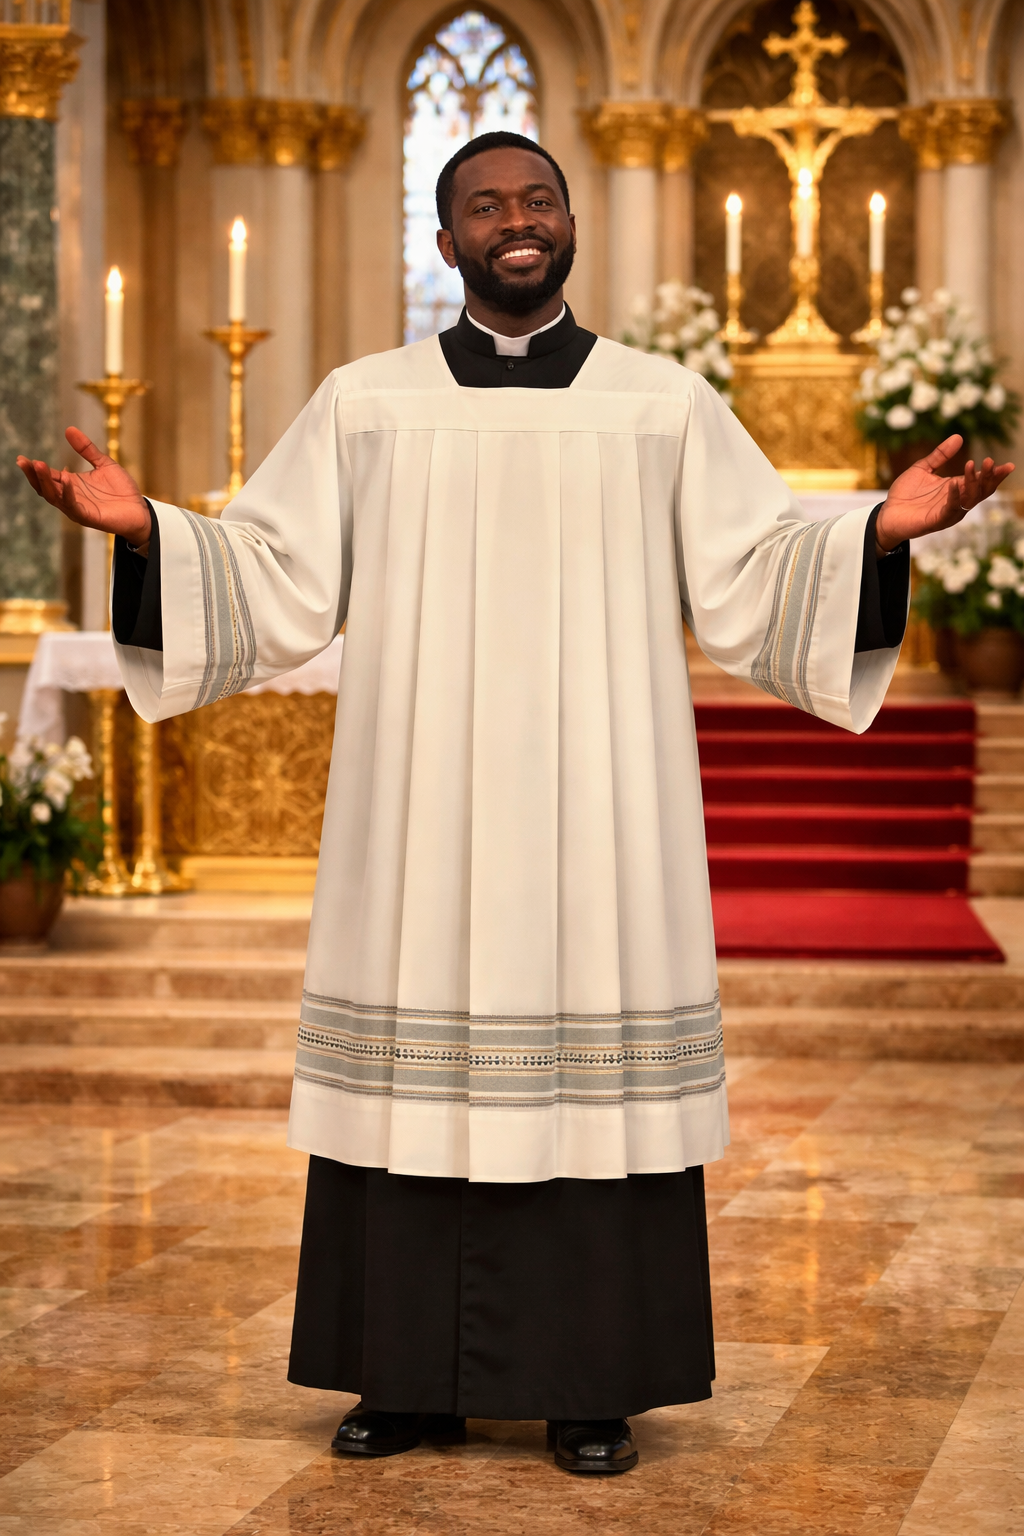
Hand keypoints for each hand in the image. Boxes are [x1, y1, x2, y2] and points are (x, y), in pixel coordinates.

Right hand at [16, 427, 150, 549]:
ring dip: (45, 482)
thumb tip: (69, 429)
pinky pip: (73, 506)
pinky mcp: (88, 517)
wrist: (140, 510)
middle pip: (45, 488)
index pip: (48, 476)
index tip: (22, 458)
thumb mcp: (103, 463)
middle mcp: (70, 497)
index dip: (35, 468)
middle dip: (34, 475)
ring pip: (54, 497)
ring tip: (39, 466)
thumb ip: (86, 449)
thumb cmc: (122, 491)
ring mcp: (78, 508)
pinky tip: (66, 478)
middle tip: (23, 462)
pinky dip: (68, 493)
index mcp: (71, 485)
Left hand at [875, 434, 1014, 553]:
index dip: (994, 473)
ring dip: (973, 484)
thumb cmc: (906, 494)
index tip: (1007, 465)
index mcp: (956, 488)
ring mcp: (948, 512)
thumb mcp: (923, 468)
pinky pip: (950, 509)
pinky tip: (954, 484)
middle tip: (991, 462)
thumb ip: (940, 454)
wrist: (887, 514)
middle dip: (989, 477)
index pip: (981, 481)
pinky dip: (954, 497)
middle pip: (981, 491)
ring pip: (969, 500)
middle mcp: (957, 500)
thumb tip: (959, 437)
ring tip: (973, 466)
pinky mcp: (936, 520)